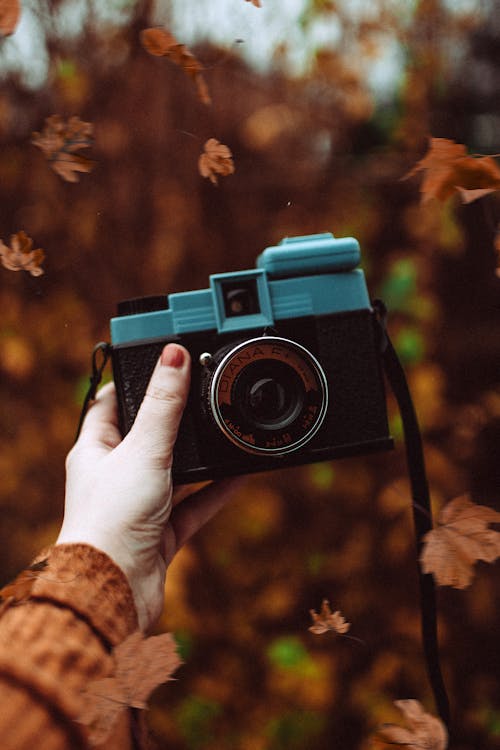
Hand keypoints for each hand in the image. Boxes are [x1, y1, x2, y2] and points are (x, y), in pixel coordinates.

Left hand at [57, 343, 237, 630]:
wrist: (114, 591)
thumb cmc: (112, 520)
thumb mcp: (144, 450)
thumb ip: (164, 405)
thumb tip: (174, 354)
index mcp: (95, 450)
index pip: (110, 403)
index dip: (135, 382)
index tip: (162, 363)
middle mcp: (115, 475)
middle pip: (147, 436)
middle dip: (175, 418)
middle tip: (203, 392)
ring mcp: (139, 505)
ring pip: (175, 471)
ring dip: (200, 455)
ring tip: (226, 427)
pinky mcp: (161, 533)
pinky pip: (195, 504)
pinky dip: (217, 490)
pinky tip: (241, 472)